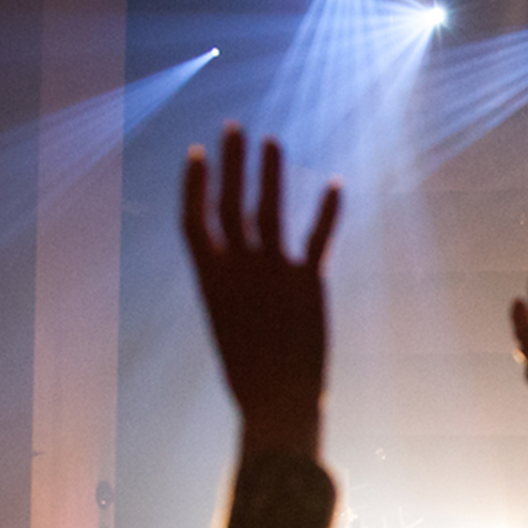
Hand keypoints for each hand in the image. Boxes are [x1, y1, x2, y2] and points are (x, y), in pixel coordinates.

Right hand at [183, 127, 335, 455]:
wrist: (278, 400)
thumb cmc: (250, 370)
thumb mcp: (228, 323)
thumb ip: (231, 288)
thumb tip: (235, 267)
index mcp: (209, 278)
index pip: (193, 219)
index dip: (193, 184)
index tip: (197, 152)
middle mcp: (237, 267)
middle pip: (230, 202)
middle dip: (230, 162)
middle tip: (234, 128)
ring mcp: (272, 270)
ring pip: (269, 208)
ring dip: (270, 171)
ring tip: (270, 141)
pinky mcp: (309, 280)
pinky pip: (318, 235)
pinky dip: (327, 208)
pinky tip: (334, 183)